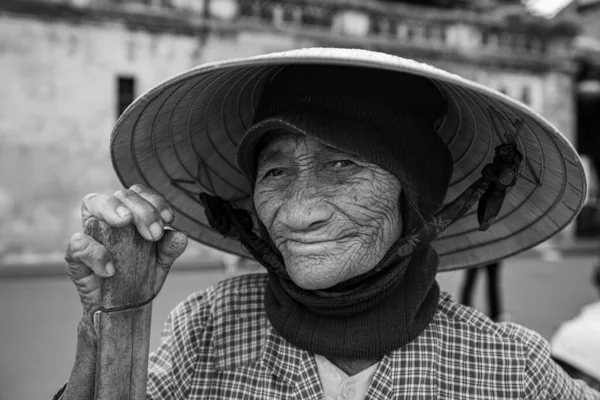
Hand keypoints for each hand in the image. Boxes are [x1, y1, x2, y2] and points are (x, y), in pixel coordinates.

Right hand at [64, 184, 187, 318]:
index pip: (139, 193)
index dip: (154, 200)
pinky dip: (96, 252)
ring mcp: (89, 232)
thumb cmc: (139, 277)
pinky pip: (79, 242)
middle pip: (120, 194)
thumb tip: (180, 236)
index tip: (168, 220)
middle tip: (154, 233)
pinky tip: (111, 270)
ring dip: (113, 209)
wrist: (121, 309)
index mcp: (128, 213)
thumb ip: (169, 248)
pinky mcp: (75, 256)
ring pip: (92, 202)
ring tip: (126, 222)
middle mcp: (107, 216)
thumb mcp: (160, 262)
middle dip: (141, 209)